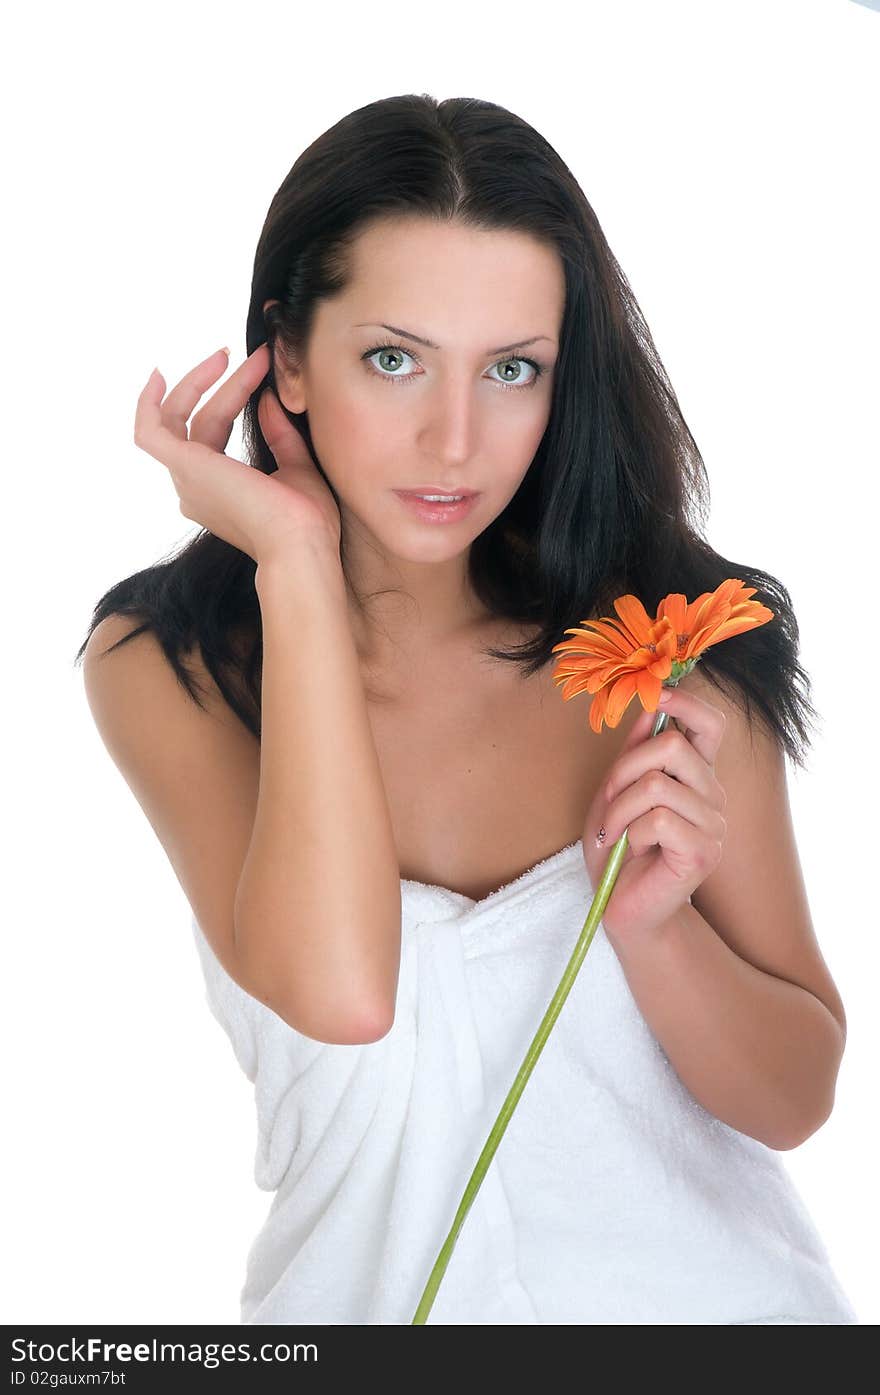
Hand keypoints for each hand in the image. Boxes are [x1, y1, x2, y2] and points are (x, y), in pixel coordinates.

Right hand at [133, 343, 341, 563]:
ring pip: (181, 418)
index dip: (234, 397)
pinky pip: (149, 431)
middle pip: (199, 421)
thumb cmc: (305, 522)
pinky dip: (148, 403)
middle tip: (255, 355)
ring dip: (201, 382)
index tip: (260, 369)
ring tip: (227, 355)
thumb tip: (267, 398)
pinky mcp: (183, 466)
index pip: (215, 433)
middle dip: (224, 384)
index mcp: (217, 492)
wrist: (299, 544)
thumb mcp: (297, 468)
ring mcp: (185, 479)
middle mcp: (194, 488)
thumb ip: (281, 435)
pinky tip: (159, 375)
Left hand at [581, 683, 727, 943]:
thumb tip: (647, 711)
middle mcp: (712, 796)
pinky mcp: (702, 852)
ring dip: (619, 808)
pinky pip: (658, 819)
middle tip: (608, 801)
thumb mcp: (614, 793)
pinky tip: (628, 850)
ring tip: (614, 832)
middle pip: (672, 746)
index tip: (656, 698)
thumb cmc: (618, 851)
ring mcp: (713, 824)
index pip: (710, 725)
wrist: (621, 908)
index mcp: (695, 777)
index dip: (685, 704)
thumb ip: (632, 754)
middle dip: (623, 769)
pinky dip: (629, 831)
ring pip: (656, 784)